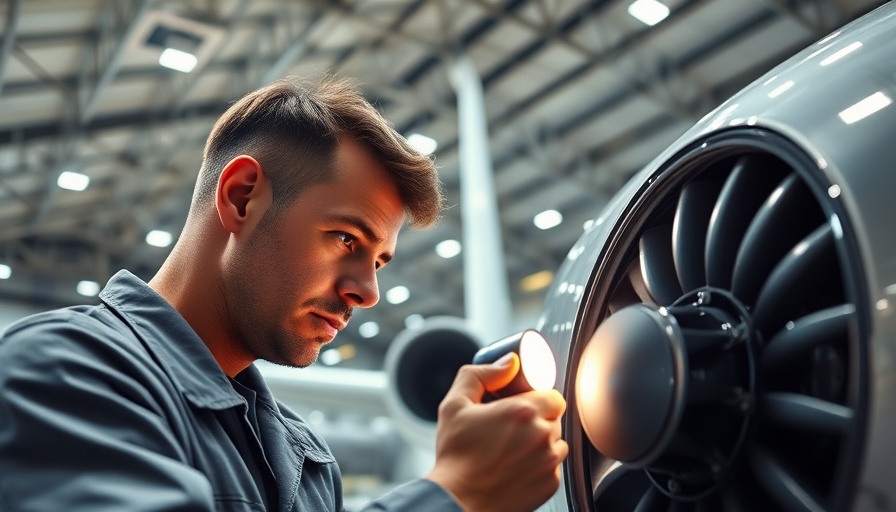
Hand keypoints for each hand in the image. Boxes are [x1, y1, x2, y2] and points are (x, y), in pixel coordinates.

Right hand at [426, 353, 568, 511]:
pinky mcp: (550, 484)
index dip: (537, 398)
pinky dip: (538, 464)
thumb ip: (481, 375)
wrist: (458, 501)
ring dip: (540, 441)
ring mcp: (549, 462)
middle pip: (554, 417)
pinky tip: (515, 466)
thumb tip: (508, 363)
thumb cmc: (455, 458)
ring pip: (556, 442)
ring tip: (512, 448)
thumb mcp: (455, 405)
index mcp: (523, 411)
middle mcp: (542, 435)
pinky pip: (552, 466)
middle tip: (511, 427)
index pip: (552, 394)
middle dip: (537, 418)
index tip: (521, 404)